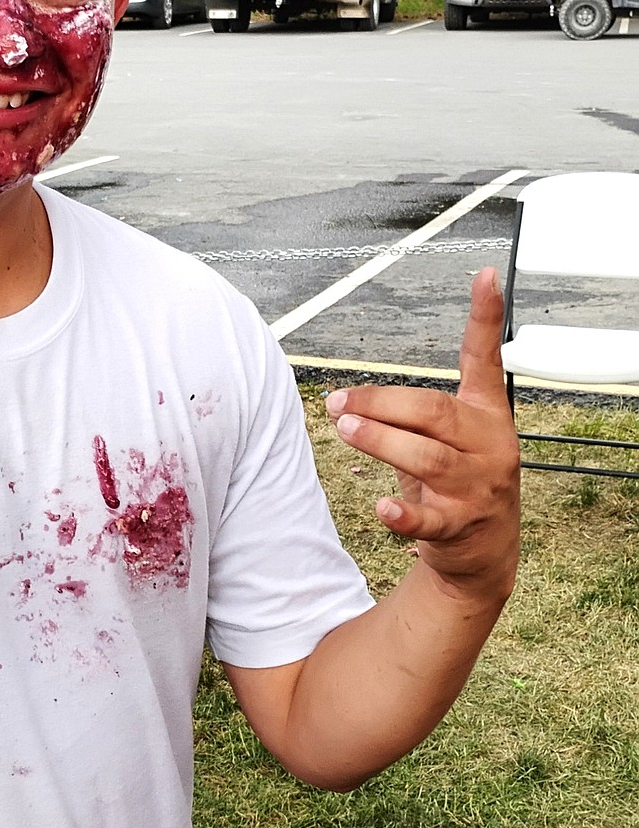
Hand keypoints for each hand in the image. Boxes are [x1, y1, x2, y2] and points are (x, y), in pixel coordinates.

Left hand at [325, 268, 519, 600]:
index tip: (483, 276)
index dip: (485, 317)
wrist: (485, 552)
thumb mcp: (453, 438)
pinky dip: (403, 514)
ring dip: (382, 442)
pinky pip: (429, 519)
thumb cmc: (458, 481)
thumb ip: (412, 413)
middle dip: (383, 404)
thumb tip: (342, 401)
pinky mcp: (460, 526)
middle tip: (339, 402)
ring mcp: (476, 488)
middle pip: (435, 413)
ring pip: (427, 459)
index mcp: (486, 415)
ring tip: (346, 429)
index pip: (485, 359)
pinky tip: (381, 507)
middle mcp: (487, 446)